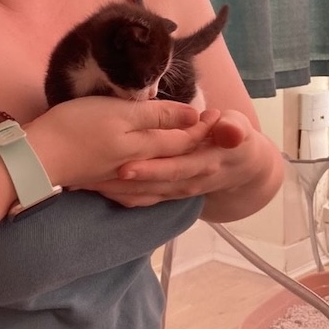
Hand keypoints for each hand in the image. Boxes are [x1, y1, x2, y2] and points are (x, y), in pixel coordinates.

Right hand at [24, 96, 205, 191]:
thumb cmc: (75, 127)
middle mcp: (139, 170)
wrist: (37, 158)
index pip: (184, 139)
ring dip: (184, 175)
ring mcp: (121, 183)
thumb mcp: (119, 113)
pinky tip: (157, 193)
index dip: (203, 127)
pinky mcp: (105, 187)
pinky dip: (157, 193)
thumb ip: (156, 115)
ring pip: (163, 183)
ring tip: (200, 168)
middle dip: (200, 151)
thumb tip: (191, 115)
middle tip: (218, 141)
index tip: (218, 114)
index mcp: (144, 147)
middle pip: (177, 163)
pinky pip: (141, 196)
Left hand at [82, 108, 280, 212]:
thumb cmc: (235, 138)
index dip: (151, 168)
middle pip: (151, 185)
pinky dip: (121, 196)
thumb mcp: (240, 128)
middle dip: (120, 183)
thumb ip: (233, 128)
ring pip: (143, 195)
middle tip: (90, 177)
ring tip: (85, 183)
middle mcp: (189, 181)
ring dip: (115, 190)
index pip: (174, 167)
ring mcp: (177, 190)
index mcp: (205, 164)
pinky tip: (97, 189)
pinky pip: (142, 199)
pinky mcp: (168, 193)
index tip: (125, 165)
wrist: (243, 166)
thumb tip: (229, 130)